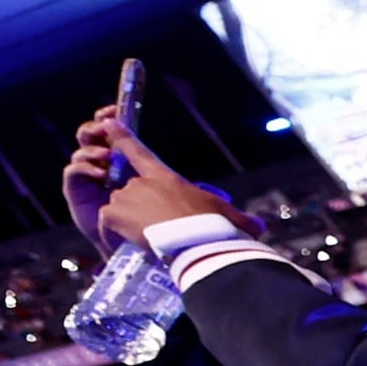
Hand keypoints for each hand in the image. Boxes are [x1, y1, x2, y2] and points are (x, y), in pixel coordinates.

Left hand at [64, 108, 229, 251]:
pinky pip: (107, 223)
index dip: (122, 137)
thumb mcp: (228, 216)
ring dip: (128, 221)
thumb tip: (259, 226)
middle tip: (158, 229)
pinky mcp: (112, 213)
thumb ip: (240, 219)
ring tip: (149, 238)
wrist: (196, 241)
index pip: (139, 152)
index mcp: (166, 177)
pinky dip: (114, 234)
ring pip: (119, 208)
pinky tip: (131, 243)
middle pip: (131, 192)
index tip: (108, 122)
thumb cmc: (213, 226)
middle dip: (140, 209)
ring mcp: (125, 197)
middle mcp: (141, 183)